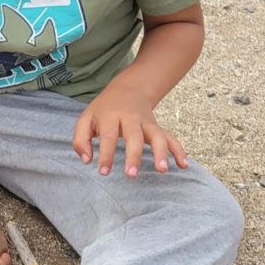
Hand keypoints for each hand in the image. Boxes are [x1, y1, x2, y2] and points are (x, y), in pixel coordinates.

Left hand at [71, 75, 187, 177]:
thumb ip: (81, 140)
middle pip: (134, 137)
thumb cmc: (104, 109)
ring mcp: (147, 122)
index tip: (104, 172)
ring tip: (163, 170)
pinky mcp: (157, 127)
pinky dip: (178, 150)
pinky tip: (183, 165)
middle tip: (131, 175)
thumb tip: (87, 160)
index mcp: (111, 116)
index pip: (108, 136)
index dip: (106, 154)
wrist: (129, 88)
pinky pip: (171, 137)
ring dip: (161, 152)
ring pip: (157, 135)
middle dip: (134, 156)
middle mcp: (131, 118)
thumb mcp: (86, 119)